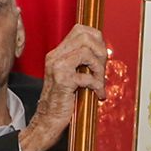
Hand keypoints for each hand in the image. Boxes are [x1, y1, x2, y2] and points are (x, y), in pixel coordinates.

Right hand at [17, 24, 106, 150]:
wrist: (47, 120)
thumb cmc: (62, 100)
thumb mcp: (71, 76)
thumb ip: (81, 63)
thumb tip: (103, 52)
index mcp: (57, 53)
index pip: (80, 30)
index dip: (97, 38)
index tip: (102, 54)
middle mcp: (55, 57)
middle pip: (85, 37)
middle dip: (100, 52)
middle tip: (102, 69)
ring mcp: (57, 68)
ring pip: (86, 52)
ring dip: (99, 68)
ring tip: (99, 81)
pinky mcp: (62, 81)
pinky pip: (87, 77)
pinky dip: (97, 86)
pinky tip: (98, 94)